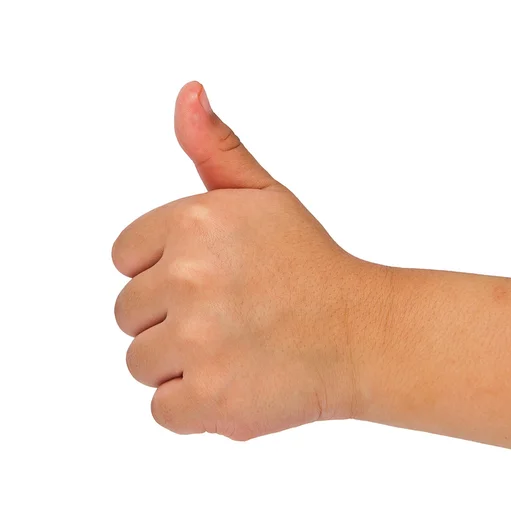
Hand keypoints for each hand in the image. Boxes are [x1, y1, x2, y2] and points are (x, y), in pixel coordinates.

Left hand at [112, 82, 387, 438]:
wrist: (366, 333)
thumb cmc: (311, 265)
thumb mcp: (266, 196)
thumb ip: (217, 149)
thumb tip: (188, 93)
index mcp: (193, 222)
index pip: (124, 259)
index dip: (164, 274)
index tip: (211, 282)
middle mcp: (189, 277)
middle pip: (128, 314)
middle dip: (171, 320)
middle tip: (232, 319)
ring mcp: (199, 342)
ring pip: (141, 363)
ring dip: (182, 365)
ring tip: (238, 350)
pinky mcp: (212, 400)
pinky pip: (164, 410)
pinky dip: (196, 407)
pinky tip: (240, 383)